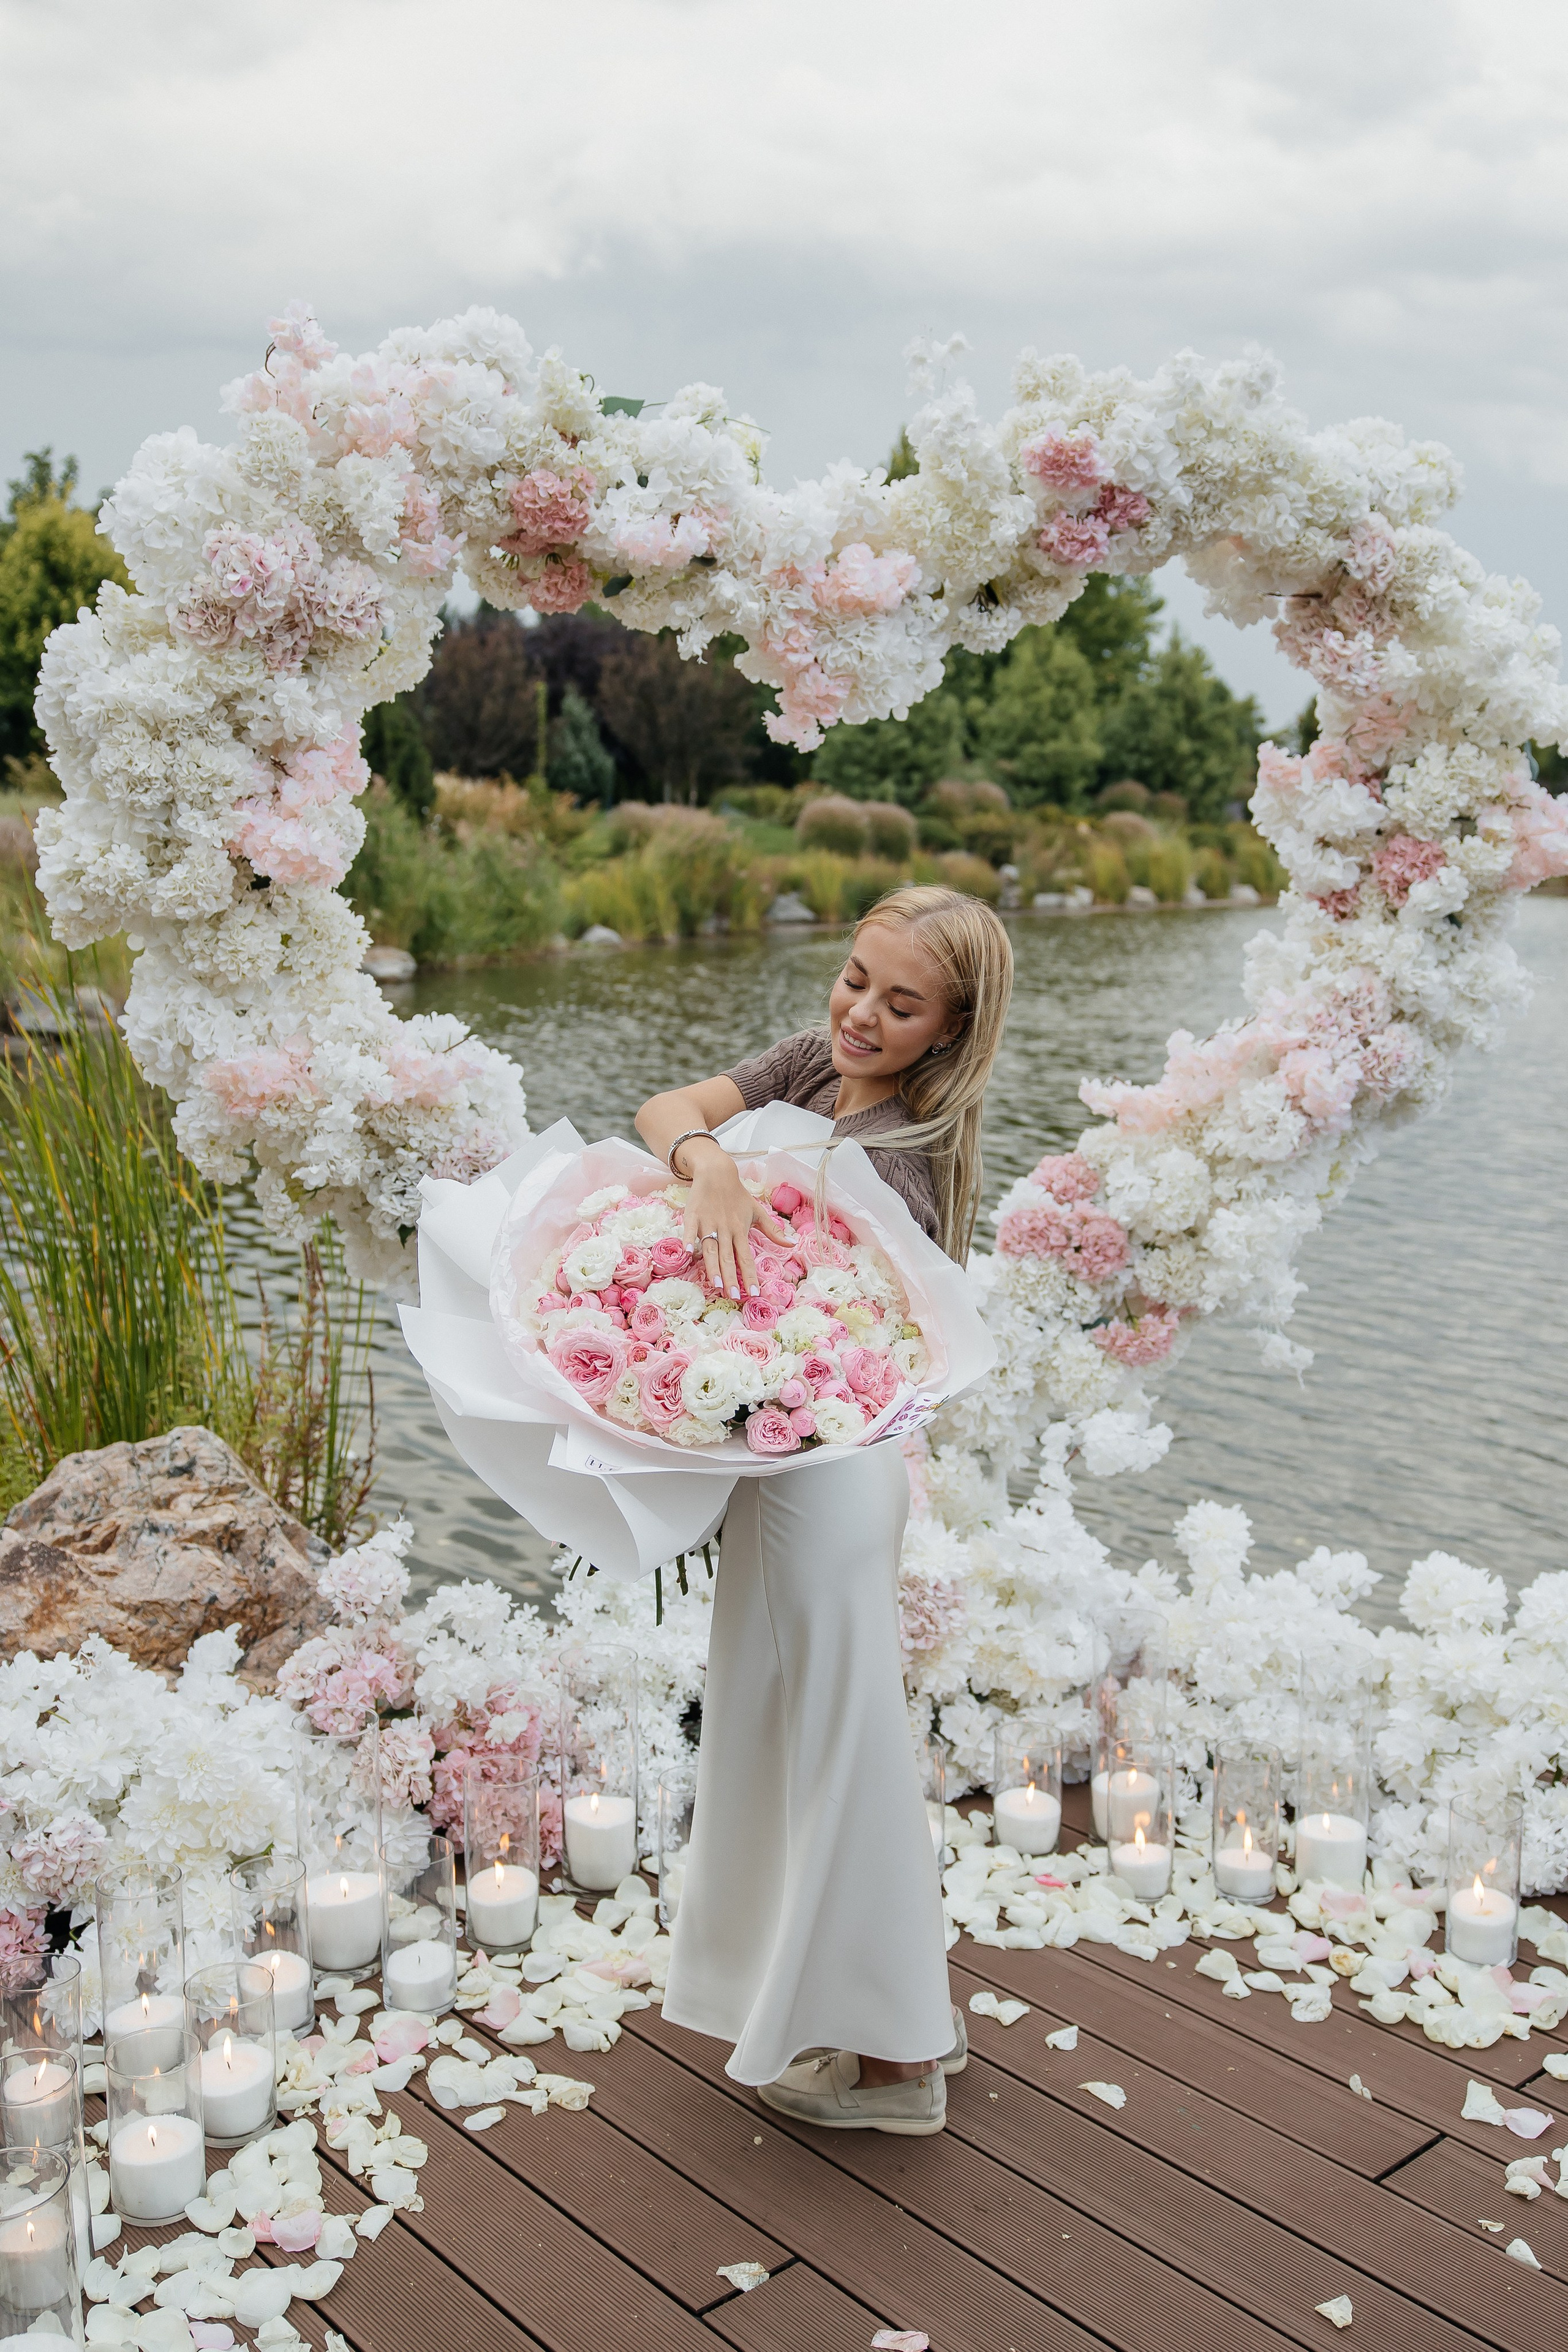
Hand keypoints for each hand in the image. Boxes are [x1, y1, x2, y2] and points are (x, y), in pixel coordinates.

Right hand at [678, 1139, 791, 1298]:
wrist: (717, 1172)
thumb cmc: (738, 1195)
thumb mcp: (757, 1211)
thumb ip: (773, 1231)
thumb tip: (792, 1244)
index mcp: (741, 1230)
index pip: (746, 1257)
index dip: (750, 1275)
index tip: (754, 1293)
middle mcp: (725, 1229)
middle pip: (728, 1257)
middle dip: (731, 1277)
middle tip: (733, 1296)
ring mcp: (708, 1223)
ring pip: (711, 1248)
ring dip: (713, 1266)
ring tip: (716, 1284)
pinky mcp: (693, 1216)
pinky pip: (690, 1230)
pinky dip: (689, 1239)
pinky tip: (688, 1252)